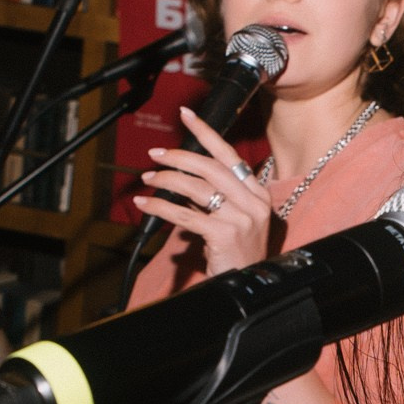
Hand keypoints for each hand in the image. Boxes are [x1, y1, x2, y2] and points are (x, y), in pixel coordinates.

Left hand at [133, 109, 271, 277]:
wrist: (248, 287)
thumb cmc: (236, 254)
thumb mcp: (232, 220)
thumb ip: (212, 197)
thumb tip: (181, 179)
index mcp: (257, 193)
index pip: (228, 155)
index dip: (205, 133)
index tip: (186, 115)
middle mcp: (253, 202)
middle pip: (210, 167)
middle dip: (179, 157)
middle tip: (156, 154)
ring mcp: (241, 218)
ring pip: (197, 188)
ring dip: (167, 180)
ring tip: (149, 178)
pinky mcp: (224, 234)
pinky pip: (185, 214)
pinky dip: (161, 207)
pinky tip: (146, 205)